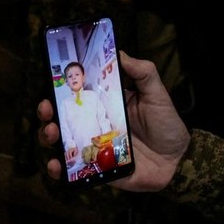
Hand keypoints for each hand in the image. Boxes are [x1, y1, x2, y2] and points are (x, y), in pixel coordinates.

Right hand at [38, 50, 190, 191]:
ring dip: (49, 136)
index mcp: (107, 105)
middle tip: (46, 107)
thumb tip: (120, 52)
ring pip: (63, 141)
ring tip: (51, 131)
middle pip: (64, 117)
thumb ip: (143, 73)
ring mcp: (94, 147)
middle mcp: (96, 124)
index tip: (53, 80)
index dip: (62, 88)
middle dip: (48, 111)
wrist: (178, 158)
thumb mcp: (157, 94)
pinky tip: (57, 165)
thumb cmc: (166, 124)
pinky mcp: (97, 168)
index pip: (79, 94)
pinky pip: (73, 170)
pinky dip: (60, 169)